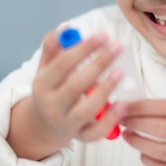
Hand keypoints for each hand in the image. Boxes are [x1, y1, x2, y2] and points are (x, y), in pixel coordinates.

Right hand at [7, 30, 124, 159]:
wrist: (45, 124)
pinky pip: (97, 132)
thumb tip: (65, 28)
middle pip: (75, 86)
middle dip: (98, 64)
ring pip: (85, 110)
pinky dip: (111, 119)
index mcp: (42, 86)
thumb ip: (53, 48)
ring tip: (120, 72)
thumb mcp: (46, 68)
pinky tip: (124, 103)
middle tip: (117, 47)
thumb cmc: (52, 88)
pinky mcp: (82, 137)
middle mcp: (52, 106)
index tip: (104, 35)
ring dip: (105, 90)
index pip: (63, 65)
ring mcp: (67, 124)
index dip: (84, 49)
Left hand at [121, 99, 165, 165]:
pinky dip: (146, 159)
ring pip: (159, 151)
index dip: (142, 107)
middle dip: (137, 124)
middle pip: (162, 129)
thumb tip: (128, 108)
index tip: (125, 107)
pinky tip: (141, 152)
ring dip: (137, 142)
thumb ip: (161, 109)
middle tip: (123, 121)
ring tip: (128, 135)